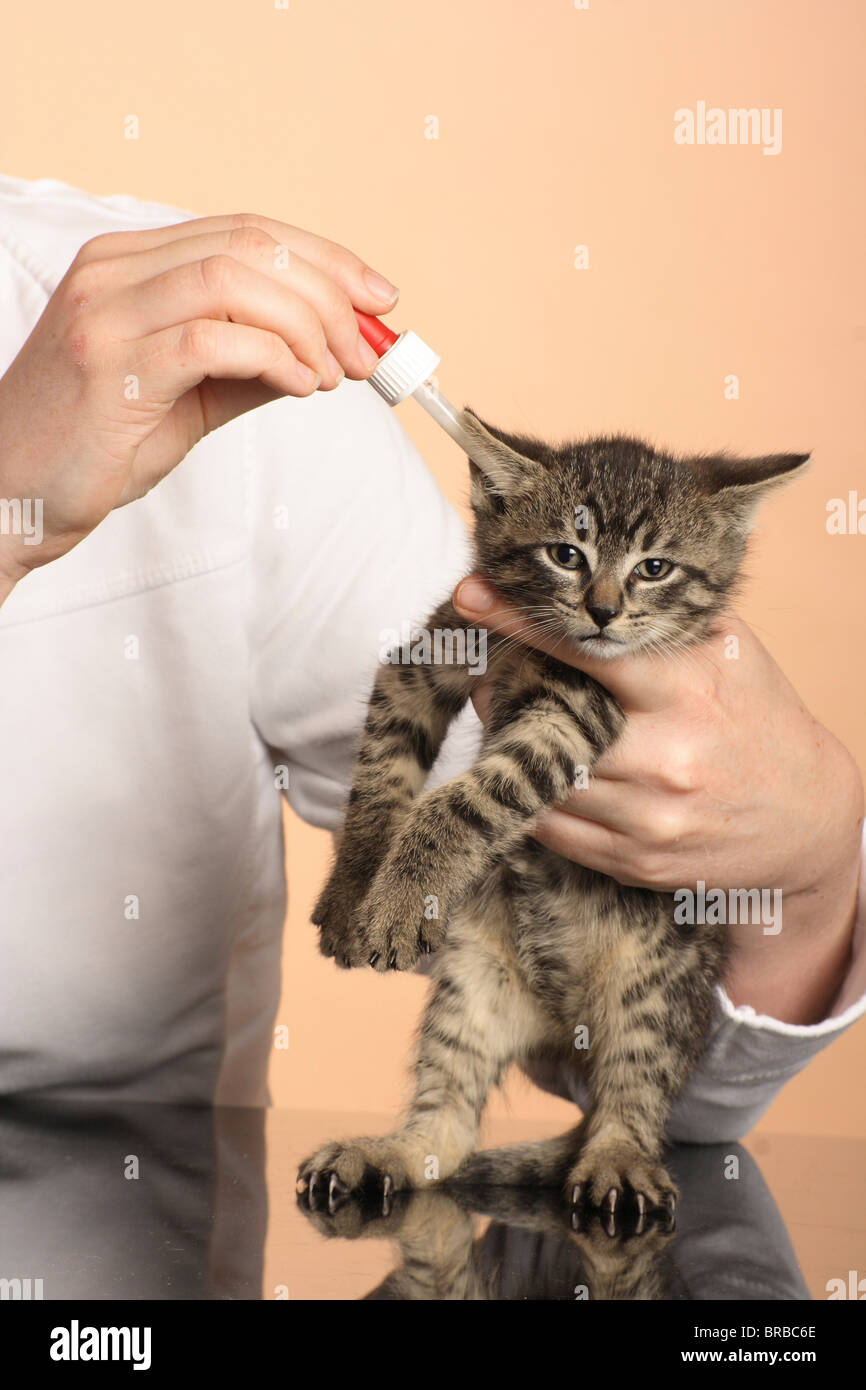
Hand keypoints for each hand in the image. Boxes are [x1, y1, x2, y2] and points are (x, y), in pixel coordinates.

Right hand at [0, 212, 397, 591]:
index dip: (325, 258)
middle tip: (366, 351)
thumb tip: (328, 355)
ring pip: (235, 280)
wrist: (10, 496)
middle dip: (329, 293)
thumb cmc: (94, 448)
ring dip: (307, 326)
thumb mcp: (185, 397)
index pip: (246, 231)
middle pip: (249, 244)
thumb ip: (248, 367)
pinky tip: (297, 386)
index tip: (380, 297)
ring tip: (331, 375)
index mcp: (130, 264)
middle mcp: (114, 271)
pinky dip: (274, 358)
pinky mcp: (110, 364)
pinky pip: (214, 338)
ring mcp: (106, 312)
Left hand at [454, 577, 863, 1023]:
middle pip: (549, 722)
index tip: (471, 596)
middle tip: (487, 674)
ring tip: (510, 721)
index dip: (522, 622)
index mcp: (688, 690)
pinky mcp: (635, 862)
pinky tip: (540, 773)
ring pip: (543, 780)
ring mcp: (649, 817)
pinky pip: (553, 830)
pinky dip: (536, 797)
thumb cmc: (757, 717)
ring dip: (513, 749)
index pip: (588, 650)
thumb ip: (664, 623)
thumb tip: (585, 587)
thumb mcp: (729, 654)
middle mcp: (667, 756)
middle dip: (505, 694)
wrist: (808, 820)